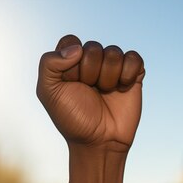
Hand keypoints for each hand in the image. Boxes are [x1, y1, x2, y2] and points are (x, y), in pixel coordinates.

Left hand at [37, 35, 144, 153]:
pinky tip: (122, 89)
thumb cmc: (72, 118)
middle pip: (93, 47)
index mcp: (70, 62)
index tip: (70, 81)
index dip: (71, 61)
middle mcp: (91, 62)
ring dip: (107, 77)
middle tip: (88, 91)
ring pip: (113, 52)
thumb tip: (78, 48)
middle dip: (89, 72)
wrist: (99, 142)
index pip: (71, 41)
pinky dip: (127, 74)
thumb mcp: (48, 92)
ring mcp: (112, 67)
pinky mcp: (132, 75)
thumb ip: (49, 63)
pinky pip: (134, 58)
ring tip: (104, 93)